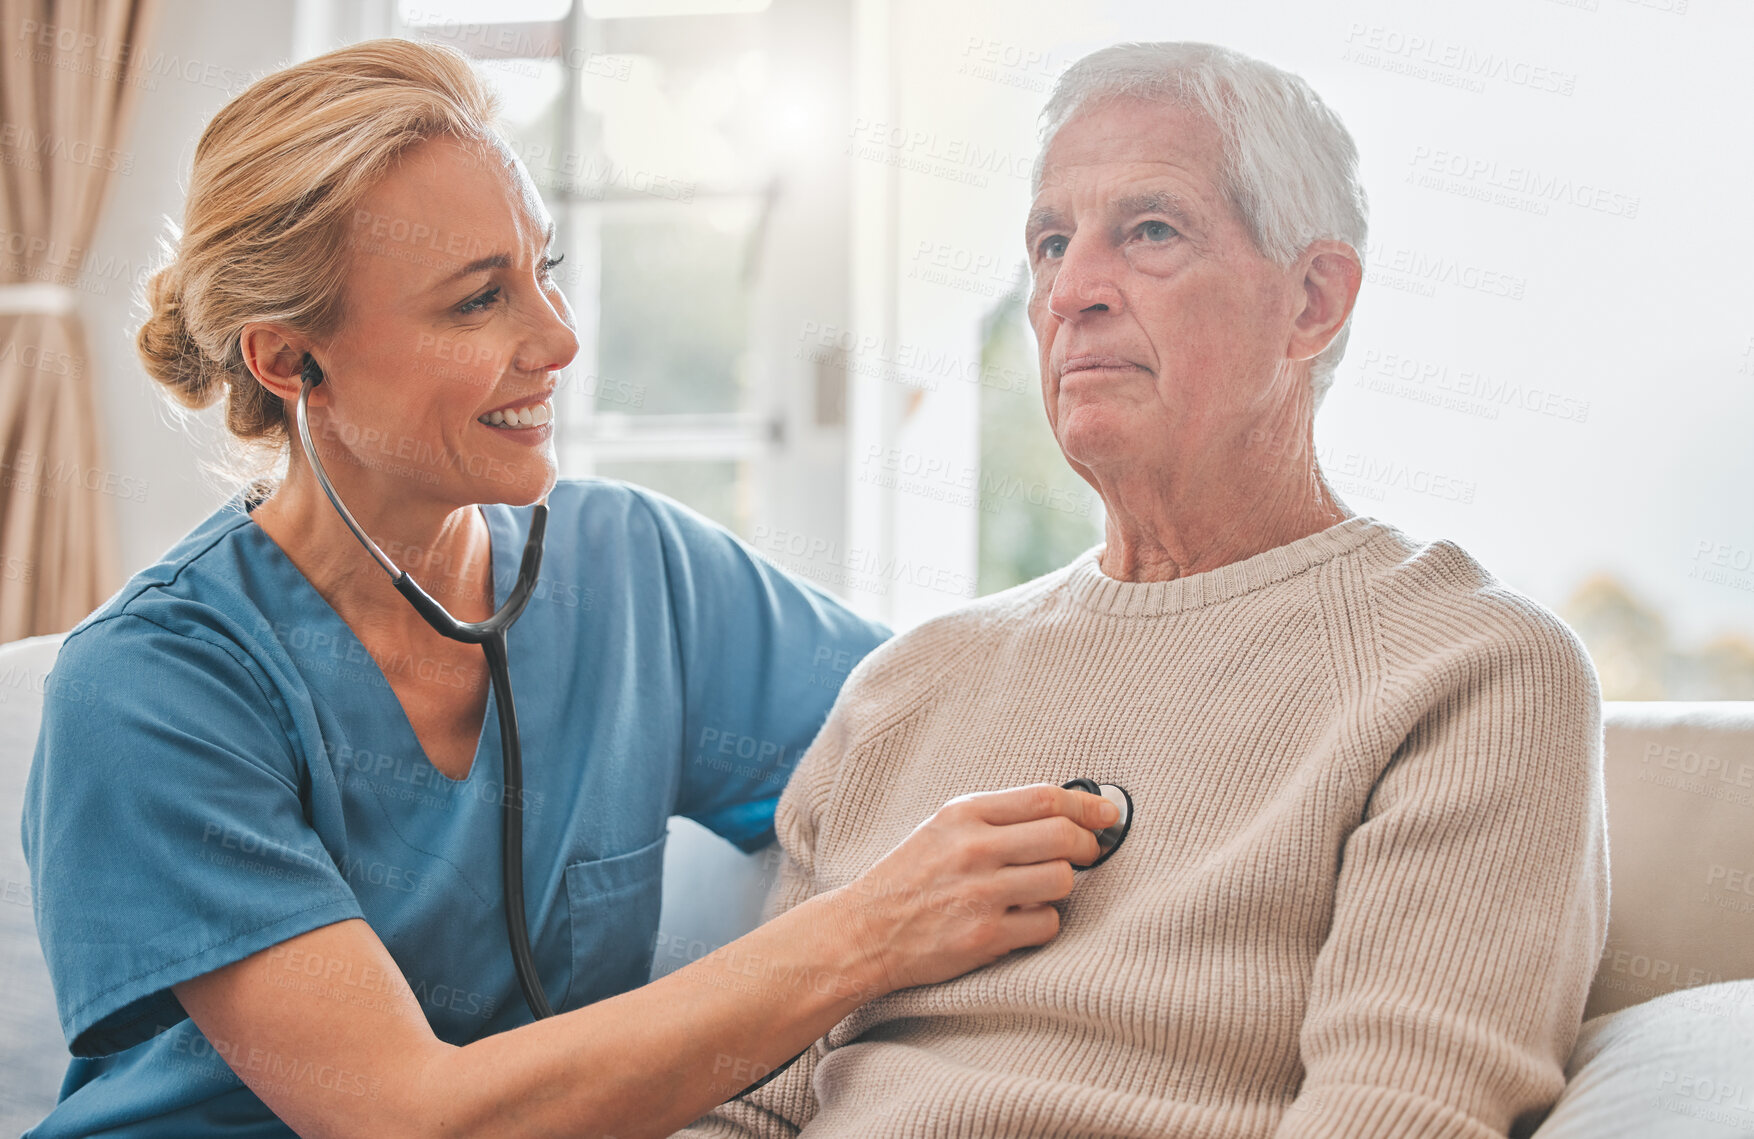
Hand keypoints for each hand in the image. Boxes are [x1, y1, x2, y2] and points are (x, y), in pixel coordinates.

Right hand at [825, 783, 1119, 995]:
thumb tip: (1066, 811)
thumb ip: (997, 818)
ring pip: (1062, 880)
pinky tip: (1021, 920)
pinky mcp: (985, 936)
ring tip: (1041, 890)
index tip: (1108, 814)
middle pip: (1063, 835)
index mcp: (964, 813)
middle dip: (1088, 846)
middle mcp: (974, 848)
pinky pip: (1046, 924)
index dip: (1087, 805)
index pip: (1045, 798)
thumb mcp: (944, 829)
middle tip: (1089, 854)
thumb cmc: (909, 878)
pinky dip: (1042, 923)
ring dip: (1062, 887)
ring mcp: (980, 894)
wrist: (864, 932)